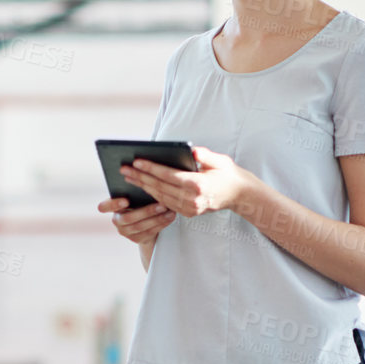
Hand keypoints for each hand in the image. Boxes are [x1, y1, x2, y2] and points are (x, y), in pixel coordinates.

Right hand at [98, 194, 174, 245]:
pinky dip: (161, 224)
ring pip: (140, 227)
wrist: (144, 221)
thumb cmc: (140, 201)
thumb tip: (145, 171)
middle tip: (161, 205)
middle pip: (128, 218)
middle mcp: (117, 220)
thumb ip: (135, 187)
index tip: (126, 200)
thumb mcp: (135, 195)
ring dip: (157, 218)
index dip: (114, 205)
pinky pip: (149, 233)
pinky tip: (170, 217)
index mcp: (113, 207)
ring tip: (169, 211)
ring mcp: (126, 232)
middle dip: (146, 212)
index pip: (104, 207)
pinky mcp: (136, 239)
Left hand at [119, 146, 248, 217]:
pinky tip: (143, 187)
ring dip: (143, 187)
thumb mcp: (220, 160)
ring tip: (129, 177)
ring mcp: (189, 209)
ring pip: (160, 197)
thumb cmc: (228, 173)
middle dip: (141, 178)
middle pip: (160, 187)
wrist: (239, 195)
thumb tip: (191, 150)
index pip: (168, 176)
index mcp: (198, 185)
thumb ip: (205, 155)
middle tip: (124, 169)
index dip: (151, 168)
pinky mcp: (188, 213)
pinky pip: (166, 204)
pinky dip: (153, 195)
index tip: (136, 162)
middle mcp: (192, 199)